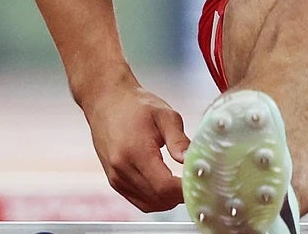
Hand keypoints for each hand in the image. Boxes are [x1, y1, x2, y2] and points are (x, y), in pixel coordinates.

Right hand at [81, 82, 191, 211]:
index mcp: (136, 152)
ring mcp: (116, 177)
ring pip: (148, 204)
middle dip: (180, 196)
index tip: (200, 184)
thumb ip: (179, 140)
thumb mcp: (165, 115)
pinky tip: (168, 188)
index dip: (185, 190)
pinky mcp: (114, 181)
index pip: (164, 186)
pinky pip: (138, 201)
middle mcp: (122, 169)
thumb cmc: (136, 106)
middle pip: (158, 199)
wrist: (107, 102)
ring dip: (169, 201)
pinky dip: (156, 200)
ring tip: (184, 186)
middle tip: (197, 185)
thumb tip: (190, 160)